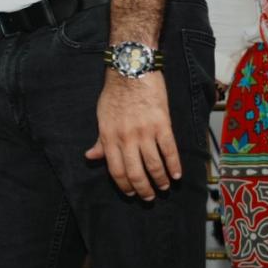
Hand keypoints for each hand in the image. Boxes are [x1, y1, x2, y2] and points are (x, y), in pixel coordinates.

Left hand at [85, 71, 179, 199]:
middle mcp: (126, 137)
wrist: (131, 70)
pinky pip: (169, 151)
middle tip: (149, 197)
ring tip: (164, 186)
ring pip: (154, 165)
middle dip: (143, 189)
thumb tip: (91, 157)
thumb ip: (100, 140)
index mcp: (109, 136)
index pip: (115, 170)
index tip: (131, 193)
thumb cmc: (115, 94)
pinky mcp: (162, 124)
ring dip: (160, 181)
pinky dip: (174, 166)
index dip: (124, 186)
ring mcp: (145, 132)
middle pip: (135, 172)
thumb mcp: (102, 117)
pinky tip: (177, 174)